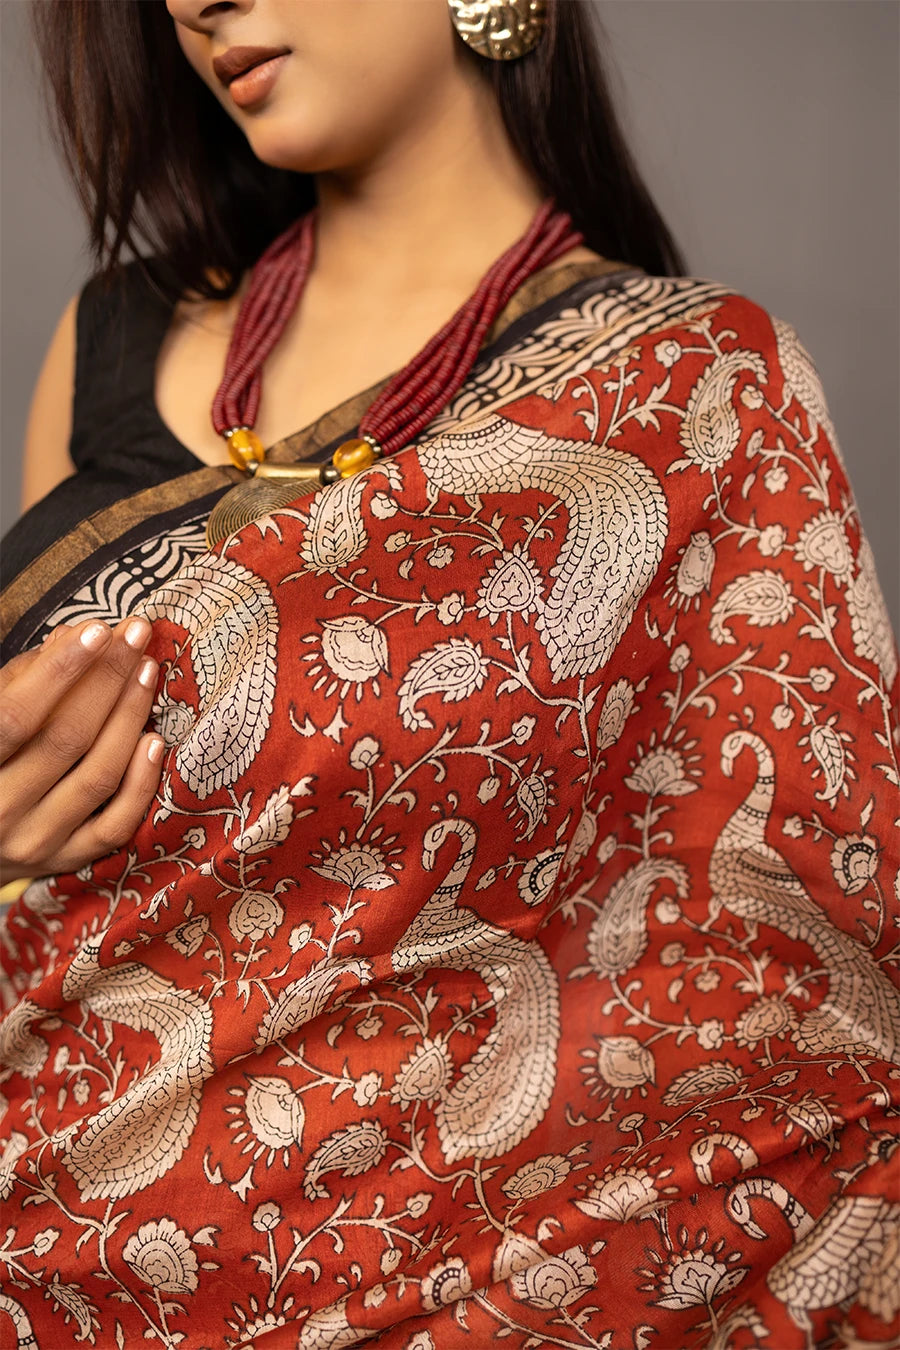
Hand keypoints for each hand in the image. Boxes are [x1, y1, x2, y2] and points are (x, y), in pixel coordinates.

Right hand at [0, 616, 164, 884]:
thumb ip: (23, 678)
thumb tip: (74, 636)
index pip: (16, 716)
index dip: (59, 672)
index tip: (99, 630)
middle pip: (65, 739)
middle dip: (108, 679)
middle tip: (138, 635)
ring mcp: (34, 840)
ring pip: (96, 777)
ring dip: (130, 717)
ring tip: (147, 671)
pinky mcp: (66, 861)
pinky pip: (115, 825)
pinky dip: (140, 781)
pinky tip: (155, 739)